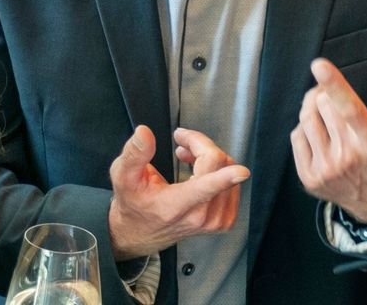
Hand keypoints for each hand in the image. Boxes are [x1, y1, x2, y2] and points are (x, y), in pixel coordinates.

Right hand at [105, 125, 249, 260]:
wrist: (139, 233)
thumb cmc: (133, 203)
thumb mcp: (123, 176)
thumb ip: (135, 154)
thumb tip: (144, 133)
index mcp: (176, 206)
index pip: (205, 188)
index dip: (225, 177)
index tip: (242, 171)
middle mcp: (200, 216)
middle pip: (218, 164)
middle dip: (200, 145)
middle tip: (181, 143)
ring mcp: (215, 220)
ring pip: (228, 169)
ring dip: (209, 155)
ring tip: (187, 156)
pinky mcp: (224, 220)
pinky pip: (233, 183)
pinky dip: (219, 170)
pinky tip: (199, 170)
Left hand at [290, 59, 366, 223]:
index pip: (350, 109)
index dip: (335, 85)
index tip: (319, 64)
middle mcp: (348, 158)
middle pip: (323, 105)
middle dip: (327, 95)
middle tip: (336, 99)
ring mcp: (327, 171)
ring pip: (307, 118)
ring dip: (313, 108)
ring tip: (327, 113)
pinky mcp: (310, 179)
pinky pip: (297, 136)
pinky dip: (306, 129)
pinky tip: (322, 135)